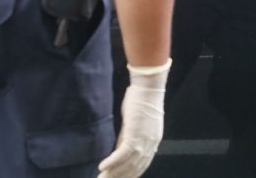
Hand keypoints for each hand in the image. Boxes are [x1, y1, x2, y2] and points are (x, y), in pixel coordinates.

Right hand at [97, 60, 170, 177]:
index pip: (142, 166)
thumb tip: (120, 150)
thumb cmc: (142, 101)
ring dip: (113, 174)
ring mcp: (143, 141)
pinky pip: (122, 154)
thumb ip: (130, 138)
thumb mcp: (137, 124)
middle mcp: (150, 145)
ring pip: (127, 165)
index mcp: (153, 142)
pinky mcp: (134, 135)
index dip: (130, 175)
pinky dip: (112, 162)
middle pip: (134, 169)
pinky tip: (102, 167)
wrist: (148, 87)